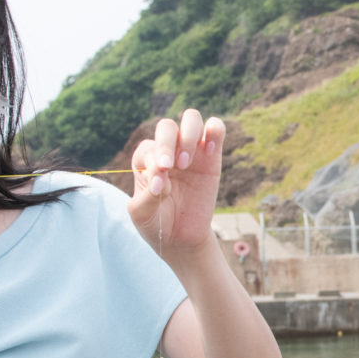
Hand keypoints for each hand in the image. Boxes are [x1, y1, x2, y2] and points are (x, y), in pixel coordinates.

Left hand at [128, 109, 223, 259]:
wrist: (181, 239)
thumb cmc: (157, 223)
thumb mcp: (142, 214)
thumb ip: (146, 196)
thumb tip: (161, 180)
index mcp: (145, 159)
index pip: (148, 148)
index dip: (152, 164)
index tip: (157, 189)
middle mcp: (168, 150)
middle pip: (167, 127)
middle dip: (166, 144)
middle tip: (169, 168)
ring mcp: (191, 150)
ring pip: (191, 118)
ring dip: (188, 136)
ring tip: (185, 164)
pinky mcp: (213, 156)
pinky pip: (216, 129)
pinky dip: (214, 131)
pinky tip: (210, 150)